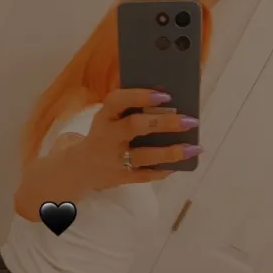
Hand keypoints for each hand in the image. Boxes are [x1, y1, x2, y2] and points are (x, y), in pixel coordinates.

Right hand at [81, 89, 201, 189]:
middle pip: (135, 126)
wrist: (79, 168)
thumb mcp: (109, 119)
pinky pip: (144, 175)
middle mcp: (107, 136)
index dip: (141, 96)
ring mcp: (113, 159)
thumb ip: (130, 110)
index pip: (118, 101)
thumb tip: (168, 101)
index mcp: (104, 116)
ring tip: (194, 148)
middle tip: (190, 121)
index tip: (165, 95)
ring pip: (143, 155)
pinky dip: (162, 171)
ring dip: (170, 152)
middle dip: (165, 122)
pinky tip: (177, 165)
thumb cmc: (105, 135)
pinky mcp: (119, 178)